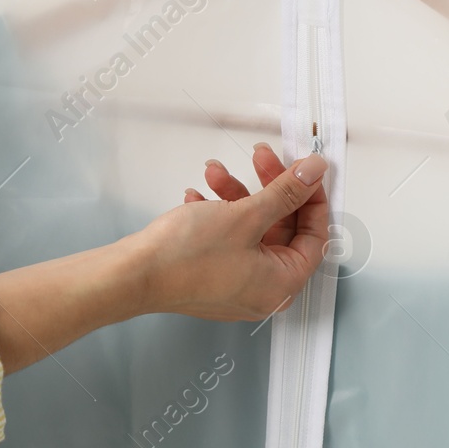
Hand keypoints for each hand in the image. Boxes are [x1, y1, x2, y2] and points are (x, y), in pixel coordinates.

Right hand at [127, 142, 329, 320]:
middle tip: (261, 157)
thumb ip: (287, 192)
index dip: (312, 197)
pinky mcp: (211, 277)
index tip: (305, 170)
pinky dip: (218, 214)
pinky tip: (199, 198)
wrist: (134, 274)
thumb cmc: (187, 257)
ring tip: (215, 172)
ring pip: (251, 229)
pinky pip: (227, 239)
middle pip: (281, 228)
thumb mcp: (247, 215)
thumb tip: (314, 173)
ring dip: (236, 195)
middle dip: (268, 187)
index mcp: (282, 284)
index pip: (314, 236)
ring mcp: (235, 285)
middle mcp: (263, 290)